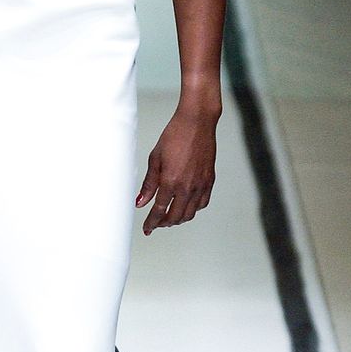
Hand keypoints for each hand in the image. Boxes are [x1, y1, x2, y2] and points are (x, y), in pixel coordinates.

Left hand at [136, 109, 216, 234]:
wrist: (197, 123)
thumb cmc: (175, 135)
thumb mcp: (155, 159)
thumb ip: (149, 183)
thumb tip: (141, 201)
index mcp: (171, 181)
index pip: (159, 210)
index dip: (152, 222)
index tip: (147, 228)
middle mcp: (187, 187)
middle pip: (175, 217)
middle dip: (164, 223)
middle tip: (156, 223)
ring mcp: (200, 185)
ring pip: (190, 214)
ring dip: (178, 219)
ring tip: (169, 216)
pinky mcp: (209, 181)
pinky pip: (202, 204)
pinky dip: (193, 209)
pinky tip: (186, 205)